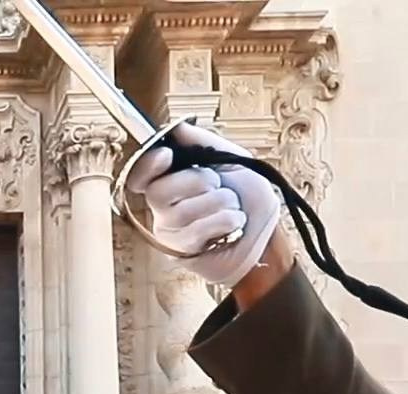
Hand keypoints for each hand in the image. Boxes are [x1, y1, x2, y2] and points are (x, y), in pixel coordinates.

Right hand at [120, 122, 281, 285]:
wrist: (267, 235)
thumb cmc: (248, 200)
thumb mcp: (232, 160)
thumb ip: (203, 143)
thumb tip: (176, 127)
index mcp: (170, 182)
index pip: (140, 174)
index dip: (148, 165)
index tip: (167, 155)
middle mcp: (163, 208)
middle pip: (159, 191)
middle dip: (198, 182)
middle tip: (217, 185)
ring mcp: (170, 232)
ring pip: (184, 211)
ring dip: (220, 202)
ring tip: (231, 206)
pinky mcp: (182, 252)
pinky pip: (200, 229)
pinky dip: (226, 221)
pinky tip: (233, 226)